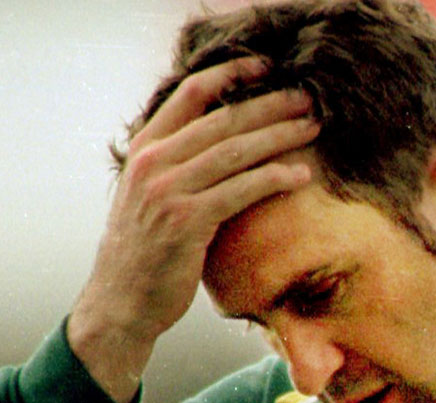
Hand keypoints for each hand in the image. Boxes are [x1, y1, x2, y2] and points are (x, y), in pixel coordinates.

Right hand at [68, 57, 318, 402]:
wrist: (122, 301)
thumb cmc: (147, 250)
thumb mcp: (153, 195)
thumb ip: (180, 164)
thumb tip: (227, 140)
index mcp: (144, 148)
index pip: (189, 94)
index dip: (231, 75)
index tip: (267, 68)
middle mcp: (152, 162)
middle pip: (222, 120)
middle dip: (270, 106)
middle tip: (309, 99)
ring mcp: (166, 191)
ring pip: (235, 152)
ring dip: (280, 137)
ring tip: (313, 130)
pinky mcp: (186, 221)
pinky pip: (240, 191)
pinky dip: (274, 180)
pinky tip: (301, 176)